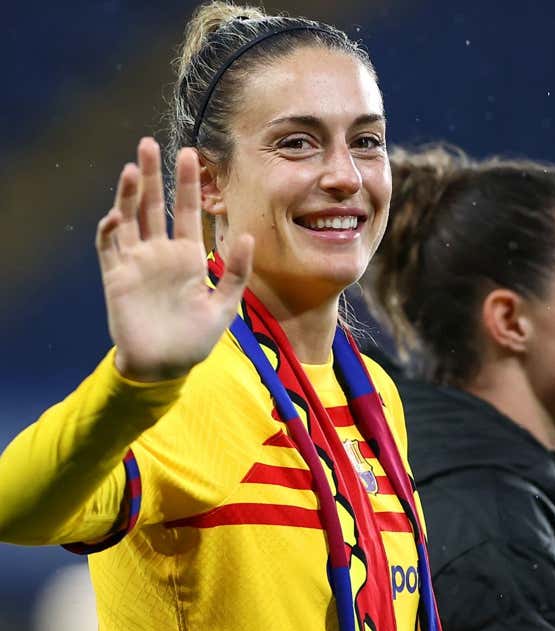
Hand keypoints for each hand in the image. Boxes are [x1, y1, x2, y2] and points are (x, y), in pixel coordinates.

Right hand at [96, 138, 253, 381]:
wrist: (165, 367)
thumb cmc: (195, 339)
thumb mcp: (224, 305)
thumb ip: (235, 272)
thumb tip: (247, 237)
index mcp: (188, 256)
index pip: (187, 211)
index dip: (188, 184)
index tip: (190, 154)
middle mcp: (161, 253)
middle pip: (153, 205)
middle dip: (151, 175)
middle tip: (149, 143)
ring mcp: (137, 262)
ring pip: (130, 218)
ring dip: (127, 194)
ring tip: (131, 166)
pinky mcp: (117, 277)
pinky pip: (110, 247)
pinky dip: (111, 229)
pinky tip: (117, 214)